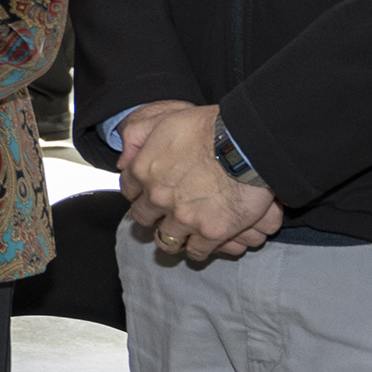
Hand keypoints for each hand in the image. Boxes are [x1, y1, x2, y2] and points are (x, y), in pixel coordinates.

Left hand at [117, 101, 280, 262]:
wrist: (248, 143)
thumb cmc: (210, 128)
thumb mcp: (164, 119)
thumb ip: (136, 135)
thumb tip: (123, 159)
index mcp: (144, 171)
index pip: (129, 191)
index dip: (140, 192)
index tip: (149, 193)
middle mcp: (158, 197)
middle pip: (144, 217)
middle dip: (154, 215)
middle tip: (167, 212)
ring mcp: (183, 218)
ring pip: (167, 239)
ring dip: (174, 235)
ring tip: (183, 230)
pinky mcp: (210, 232)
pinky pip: (196, 252)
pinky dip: (199, 248)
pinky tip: (203, 240)